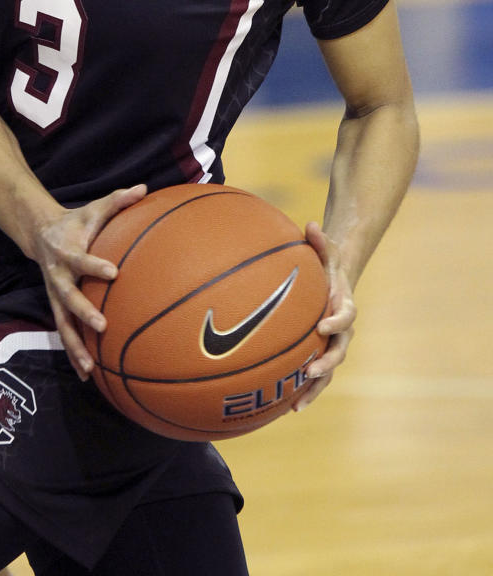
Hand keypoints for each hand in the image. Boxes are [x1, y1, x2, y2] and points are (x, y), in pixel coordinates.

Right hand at [32, 184, 146, 378]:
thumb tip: (143, 188)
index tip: (113, 272)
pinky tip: (87, 376)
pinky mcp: (57, 309)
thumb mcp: (93, 209)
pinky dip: (73, 354)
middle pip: (68, 298)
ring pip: (62, 324)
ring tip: (89, 367)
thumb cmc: (76, 222)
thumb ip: (117, 201)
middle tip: (102, 326)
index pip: (81, 260)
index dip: (94, 266)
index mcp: (67, 252)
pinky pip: (65, 333)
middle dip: (83, 313)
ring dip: (74, 346)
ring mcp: (55, 296)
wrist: (41, 234)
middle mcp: (58, 277)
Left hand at [292, 222, 355, 410]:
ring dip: (314, 388)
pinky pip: (314, 375)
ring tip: (297, 405)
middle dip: (326, 363)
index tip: (323, 326)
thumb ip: (320, 241)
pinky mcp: (320, 353)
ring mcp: (332, 344)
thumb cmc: (327, 264)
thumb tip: (311, 224)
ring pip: (328, 371)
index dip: (337, 321)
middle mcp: (341, 329)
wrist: (335, 281)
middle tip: (309, 370)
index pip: (346, 315)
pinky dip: (302, 390)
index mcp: (344, 304)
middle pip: (339, 351)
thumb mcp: (326, 249)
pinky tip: (284, 406)